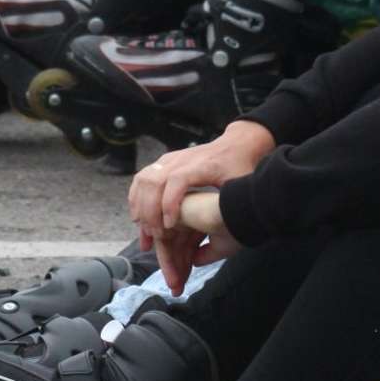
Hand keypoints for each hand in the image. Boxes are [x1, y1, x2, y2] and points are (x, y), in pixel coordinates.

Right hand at [129, 122, 274, 239]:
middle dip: (151, 211)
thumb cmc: (241, 166)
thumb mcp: (243, 184)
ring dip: (139, 205)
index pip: (177, 179)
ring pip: (144, 179)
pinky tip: (137, 216)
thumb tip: (228, 228)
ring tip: (143, 229)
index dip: (169, 203)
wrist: (237, 144)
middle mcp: (182, 159)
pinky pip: (143, 178)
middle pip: (154, 181)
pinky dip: (136, 197)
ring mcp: (171, 159)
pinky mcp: (165, 162)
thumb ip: (234, 204)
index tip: (169, 226)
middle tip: (156, 236)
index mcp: (202, 165)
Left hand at [153, 192, 240, 295]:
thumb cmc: (236, 228)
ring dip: (170, 267)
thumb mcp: (220, 247)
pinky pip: (161, 239)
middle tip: (177, 289)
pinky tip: (171, 274)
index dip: (186, 265)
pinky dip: (165, 258)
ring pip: (168, 244)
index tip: (185, 283)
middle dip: (177, 269)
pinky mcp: (171, 213)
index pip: (189, 244)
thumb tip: (195, 262)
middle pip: (177, 245)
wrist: (237, 215)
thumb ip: (206, 254)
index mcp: (202, 218)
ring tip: (174, 286)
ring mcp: (180, 212)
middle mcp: (189, 214)